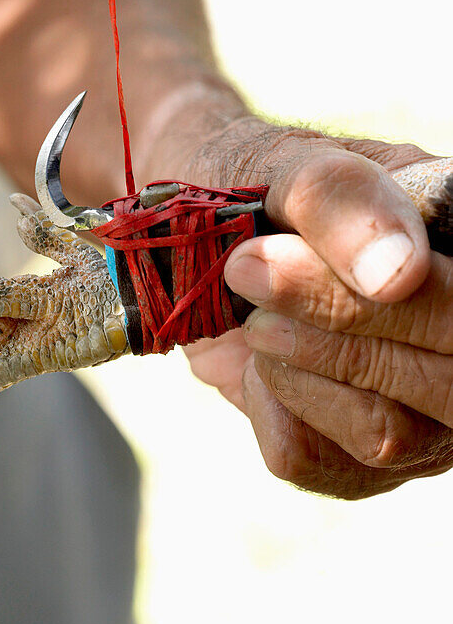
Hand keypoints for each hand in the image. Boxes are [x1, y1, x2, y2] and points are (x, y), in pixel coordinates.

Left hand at [182, 124, 452, 498]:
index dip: (390, 302)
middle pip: (446, 381)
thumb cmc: (258, 185)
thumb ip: (338, 197)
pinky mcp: (363, 459)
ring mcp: (425, 406)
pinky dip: (267, 403)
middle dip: (331, 326)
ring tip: (254, 317)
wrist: (196, 235)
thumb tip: (398, 272)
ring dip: (294, 366)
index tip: (274, 256)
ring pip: (385, 432)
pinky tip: (259, 360)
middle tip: (244, 268)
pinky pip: (317, 459)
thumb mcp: (287, 165)